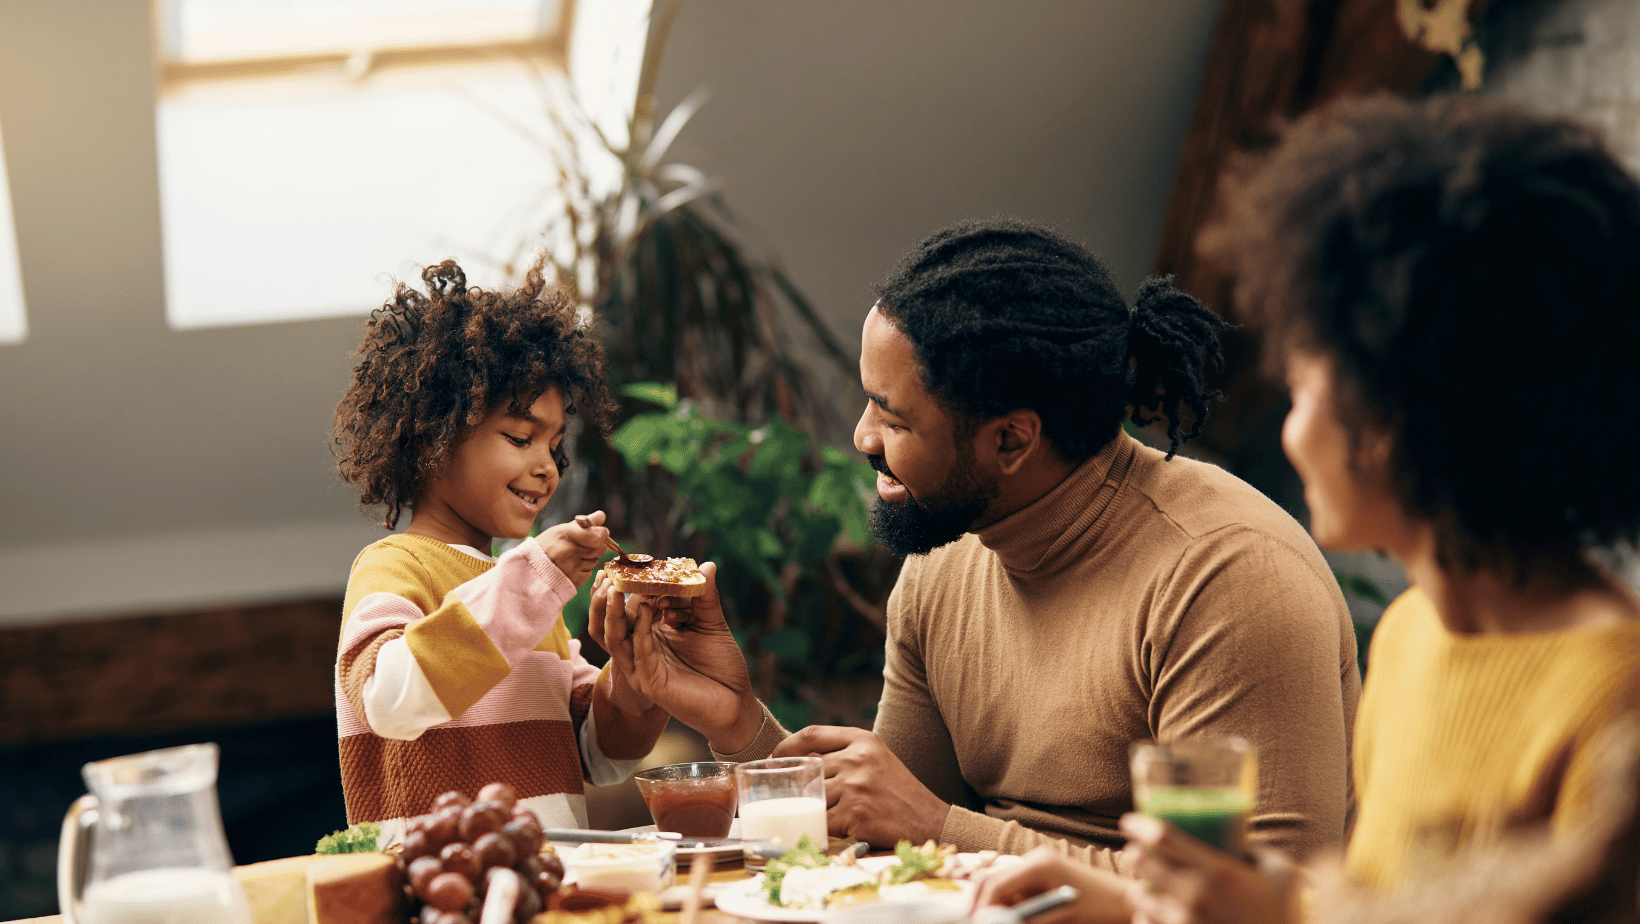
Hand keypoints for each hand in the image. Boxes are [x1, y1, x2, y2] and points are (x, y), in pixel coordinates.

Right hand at [536, 510, 609, 586]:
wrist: (529, 570)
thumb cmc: (546, 546)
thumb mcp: (560, 530)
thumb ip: (584, 524)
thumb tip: (601, 516)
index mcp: (567, 535)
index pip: (598, 535)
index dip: (602, 533)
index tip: (599, 532)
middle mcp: (571, 552)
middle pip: (600, 548)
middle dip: (596, 546)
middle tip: (585, 545)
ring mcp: (573, 568)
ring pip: (595, 561)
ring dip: (589, 558)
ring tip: (573, 556)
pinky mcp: (574, 581)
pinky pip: (589, 573)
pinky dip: (583, 569)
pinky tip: (571, 566)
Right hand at [591, 562, 762, 751]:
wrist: (735, 700)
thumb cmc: (721, 663)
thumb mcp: (711, 622)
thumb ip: (705, 596)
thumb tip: (707, 564)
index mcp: (652, 633)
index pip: (632, 605)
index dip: (631, 585)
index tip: (630, 561)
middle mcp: (642, 649)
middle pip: (615, 621)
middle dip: (608, 597)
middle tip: (609, 571)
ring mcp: (643, 667)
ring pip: (617, 638)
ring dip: (614, 613)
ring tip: (615, 588)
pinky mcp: (650, 683)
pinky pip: (639, 654)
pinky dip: (640, 631)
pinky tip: (645, 610)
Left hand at [771, 725, 948, 846]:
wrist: (928, 821)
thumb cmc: (899, 792)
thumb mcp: (876, 758)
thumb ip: (844, 753)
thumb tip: (800, 759)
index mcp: (863, 739)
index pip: (812, 734)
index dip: (787, 746)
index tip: (775, 759)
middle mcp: (858, 758)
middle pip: (808, 768)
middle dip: (799, 785)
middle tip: (792, 796)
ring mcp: (855, 786)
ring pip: (812, 796)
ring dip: (813, 809)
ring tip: (827, 815)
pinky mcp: (854, 814)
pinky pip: (822, 820)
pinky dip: (822, 827)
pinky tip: (835, 829)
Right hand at [969, 846, 1130, 923]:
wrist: (1124, 900)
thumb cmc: (1098, 909)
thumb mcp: (1060, 917)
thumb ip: (1027, 918)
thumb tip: (997, 922)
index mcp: (1039, 864)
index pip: (996, 882)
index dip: (981, 905)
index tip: (974, 923)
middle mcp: (1035, 858)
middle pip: (993, 878)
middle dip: (982, 903)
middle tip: (978, 923)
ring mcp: (1038, 863)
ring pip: (1002, 884)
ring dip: (997, 904)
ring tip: (1000, 920)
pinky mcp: (1042, 871)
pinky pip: (1015, 887)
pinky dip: (1011, 903)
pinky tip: (1016, 915)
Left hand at [1120, 813, 1296, 923]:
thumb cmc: (1283, 918)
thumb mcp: (1285, 877)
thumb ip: (1263, 851)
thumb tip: (1242, 839)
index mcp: (1219, 872)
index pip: (1164, 837)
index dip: (1140, 824)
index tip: (1130, 821)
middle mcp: (1195, 895)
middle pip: (1143, 863)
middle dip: (1135, 854)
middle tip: (1136, 852)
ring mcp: (1184, 922)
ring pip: (1139, 897)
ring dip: (1138, 889)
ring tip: (1144, 887)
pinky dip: (1145, 919)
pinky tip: (1151, 916)